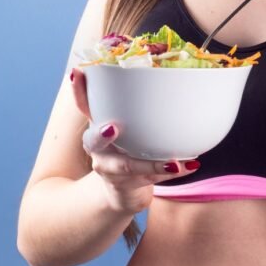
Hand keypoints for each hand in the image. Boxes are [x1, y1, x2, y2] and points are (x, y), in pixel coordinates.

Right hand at [70, 68, 200, 213]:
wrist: (123, 193)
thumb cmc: (128, 150)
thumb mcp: (129, 129)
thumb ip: (139, 108)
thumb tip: (173, 77)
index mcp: (98, 128)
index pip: (84, 106)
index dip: (78, 90)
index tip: (77, 73)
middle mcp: (98, 150)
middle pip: (93, 142)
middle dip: (101, 135)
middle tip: (112, 128)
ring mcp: (110, 170)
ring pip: (127, 166)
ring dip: (151, 164)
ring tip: (172, 162)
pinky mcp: (126, 186)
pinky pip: (150, 179)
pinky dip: (172, 172)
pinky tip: (189, 166)